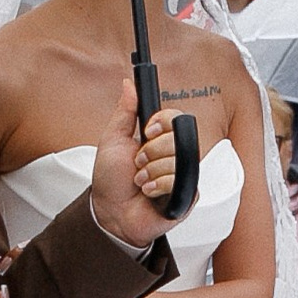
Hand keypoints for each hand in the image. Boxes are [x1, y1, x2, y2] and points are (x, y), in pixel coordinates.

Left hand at [88, 83, 178, 246]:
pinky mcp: (187, 194)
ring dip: (150, 172)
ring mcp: (182, 174)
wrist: (110, 212)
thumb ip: (124, 111)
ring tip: (141, 182)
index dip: (163, 121)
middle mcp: (174, 154)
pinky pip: (179, 181)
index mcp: (160, 139)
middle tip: (138, 164)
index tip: (147, 130)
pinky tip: (150, 193)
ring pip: (177, 160)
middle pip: (178, 137)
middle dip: (150, 152)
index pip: (176, 118)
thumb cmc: (110, 180)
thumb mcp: (112, 140)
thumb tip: (128, 85)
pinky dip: (158, 187)